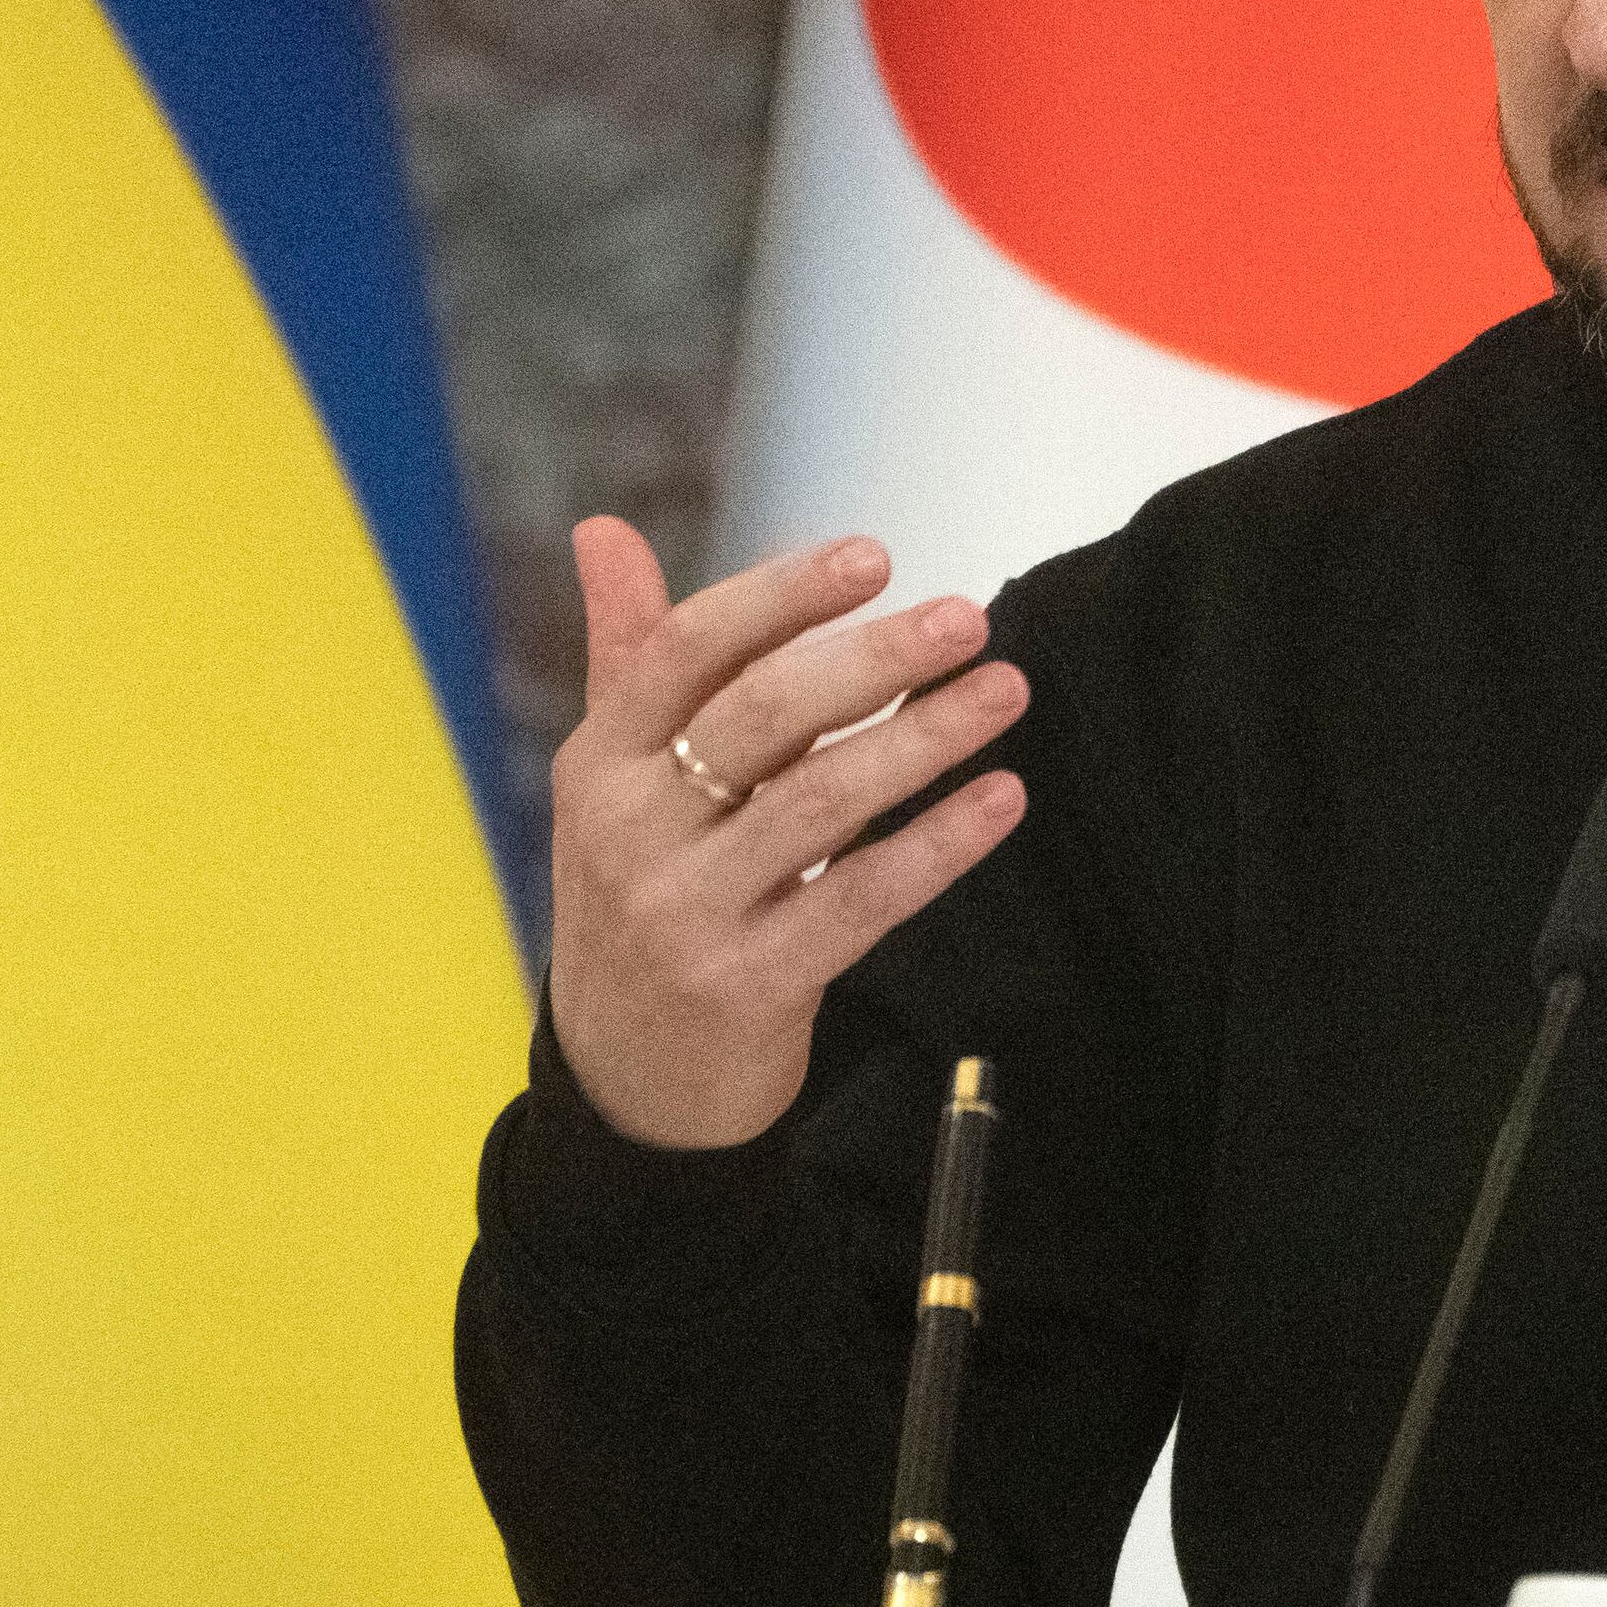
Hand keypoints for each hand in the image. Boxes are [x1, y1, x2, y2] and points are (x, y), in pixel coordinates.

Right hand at [546, 518, 1033, 1148]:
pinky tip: (1002, 799)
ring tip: (1005, 690)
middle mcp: (632, 831)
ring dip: (924, 739)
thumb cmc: (639, 892)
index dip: (781, 595)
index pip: (686, 651)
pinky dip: (939, 846)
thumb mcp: (615, 778)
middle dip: (874, 658)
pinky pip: (861, 900)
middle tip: (968, 617)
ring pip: (821, 804)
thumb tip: (603, 527)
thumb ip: (629, 653)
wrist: (627, 1079)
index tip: (875, 556)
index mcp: (601, 761)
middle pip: (763, 717)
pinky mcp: (751, 986)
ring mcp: (688, 914)